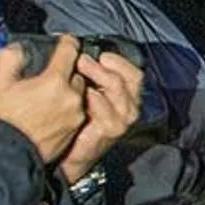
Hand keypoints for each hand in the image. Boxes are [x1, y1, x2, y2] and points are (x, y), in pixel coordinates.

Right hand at [0, 36, 86, 163]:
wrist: (6, 154)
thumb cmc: (1, 119)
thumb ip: (9, 56)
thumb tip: (19, 47)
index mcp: (54, 81)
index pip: (69, 51)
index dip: (66, 42)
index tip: (65, 40)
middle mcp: (71, 96)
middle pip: (75, 74)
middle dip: (64, 72)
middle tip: (47, 77)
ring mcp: (75, 115)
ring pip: (78, 93)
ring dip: (67, 91)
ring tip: (46, 97)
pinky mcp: (75, 130)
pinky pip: (77, 111)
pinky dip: (67, 108)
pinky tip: (50, 112)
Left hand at [59, 50, 144, 182]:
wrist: (70, 152)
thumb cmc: (77, 120)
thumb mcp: (85, 92)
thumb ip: (89, 74)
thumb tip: (77, 52)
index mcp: (125, 94)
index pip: (133, 72)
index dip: (119, 61)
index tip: (100, 54)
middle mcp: (129, 105)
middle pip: (131, 79)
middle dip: (106, 67)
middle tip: (83, 60)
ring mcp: (123, 119)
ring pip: (119, 91)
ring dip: (100, 77)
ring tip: (80, 70)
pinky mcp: (112, 131)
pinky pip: (109, 112)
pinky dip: (97, 101)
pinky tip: (84, 94)